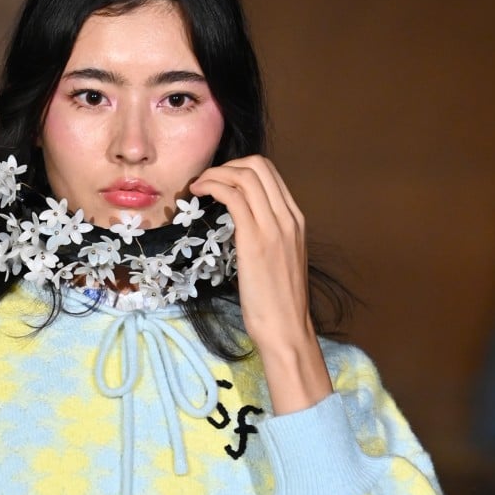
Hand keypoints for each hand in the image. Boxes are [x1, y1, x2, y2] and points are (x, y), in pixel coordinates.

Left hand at [189, 155, 332, 413]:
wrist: (286, 329)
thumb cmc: (278, 302)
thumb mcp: (279, 258)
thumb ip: (267, 234)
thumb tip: (242, 221)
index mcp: (296, 220)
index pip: (269, 173)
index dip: (238, 168)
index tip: (218, 181)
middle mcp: (289, 217)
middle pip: (258, 165)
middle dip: (226, 165)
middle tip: (206, 181)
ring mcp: (275, 227)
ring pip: (245, 176)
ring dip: (215, 174)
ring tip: (198, 186)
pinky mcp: (256, 241)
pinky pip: (234, 197)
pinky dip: (213, 187)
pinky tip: (200, 194)